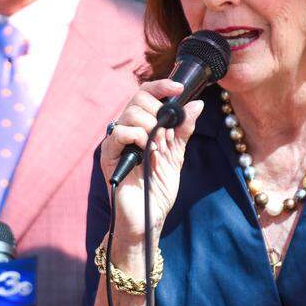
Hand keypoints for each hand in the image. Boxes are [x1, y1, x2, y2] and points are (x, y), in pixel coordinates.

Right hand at [100, 79, 203, 257]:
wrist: (148, 218)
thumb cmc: (157, 188)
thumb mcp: (176, 155)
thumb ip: (183, 130)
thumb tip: (197, 104)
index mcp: (140, 127)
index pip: (145, 95)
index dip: (161, 86)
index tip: (179, 88)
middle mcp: (126, 131)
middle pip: (138, 99)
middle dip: (158, 112)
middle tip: (167, 135)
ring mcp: (116, 143)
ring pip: (129, 114)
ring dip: (150, 127)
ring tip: (158, 147)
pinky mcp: (109, 157)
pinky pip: (119, 134)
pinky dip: (137, 137)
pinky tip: (147, 152)